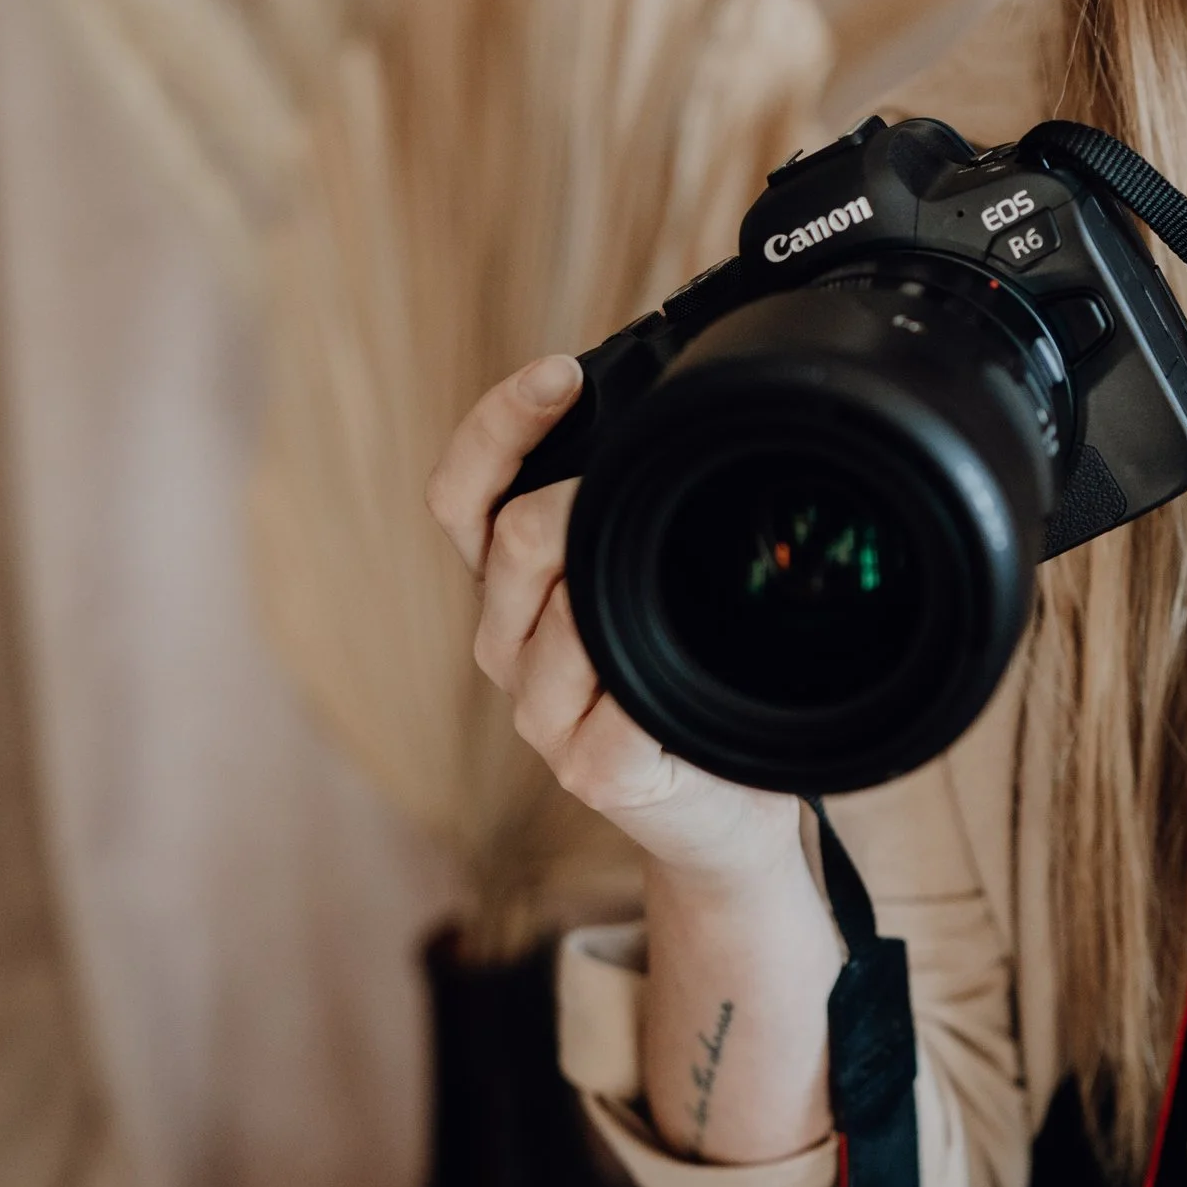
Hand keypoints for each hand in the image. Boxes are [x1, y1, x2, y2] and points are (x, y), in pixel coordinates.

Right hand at [425, 353, 800, 887]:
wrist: (723, 812)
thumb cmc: (694, 674)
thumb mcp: (656, 572)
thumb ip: (639, 501)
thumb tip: (687, 381)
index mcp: (512, 585)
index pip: (463, 493)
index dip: (498, 424)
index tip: (561, 374)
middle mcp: (508, 642)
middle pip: (511, 537)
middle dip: (578, 494)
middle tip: (653, 475)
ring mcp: (542, 712)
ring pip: (560, 611)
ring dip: (618, 582)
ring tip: (681, 586)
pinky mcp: (590, 770)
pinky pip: (617, 702)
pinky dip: (653, 681)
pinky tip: (686, 669)